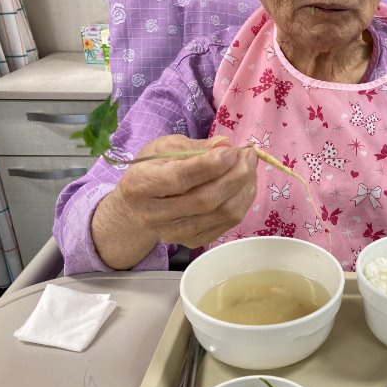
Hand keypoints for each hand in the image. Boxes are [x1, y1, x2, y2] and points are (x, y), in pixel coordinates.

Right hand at [92, 134, 257, 268]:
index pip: (179, 178)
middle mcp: (155, 215)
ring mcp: (175, 233)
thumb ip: (195, 147)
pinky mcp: (193, 242)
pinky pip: (228, 223)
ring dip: (244, 188)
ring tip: (249, 167)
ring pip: (222, 213)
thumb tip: (225, 144)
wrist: (138, 206)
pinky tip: (244, 185)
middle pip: (206, 199)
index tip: (231, 150)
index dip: (210, 165)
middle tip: (248, 155)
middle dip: (236, 175)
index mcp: (142, 184)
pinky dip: (243, 201)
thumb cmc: (153, 169)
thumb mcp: (165, 148)